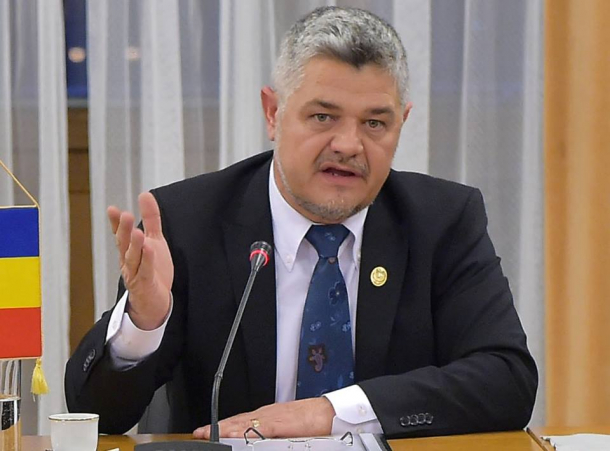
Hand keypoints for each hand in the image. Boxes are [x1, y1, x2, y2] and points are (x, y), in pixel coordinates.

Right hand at [107, 192, 172, 329]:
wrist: (156, 302)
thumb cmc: (153, 271)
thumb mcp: (154, 240)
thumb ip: (150, 218)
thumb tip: (145, 195)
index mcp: (130, 250)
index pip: (121, 234)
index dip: (117, 223)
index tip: (113, 210)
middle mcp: (129, 261)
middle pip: (124, 244)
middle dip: (124, 230)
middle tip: (125, 215)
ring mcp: (136, 274)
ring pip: (132, 258)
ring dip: (134, 245)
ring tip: (136, 232)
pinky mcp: (146, 284)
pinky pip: (146, 271)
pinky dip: (146, 261)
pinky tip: (149, 250)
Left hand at [193, 398, 334, 438]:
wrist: (330, 413)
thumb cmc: (313, 422)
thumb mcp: (289, 430)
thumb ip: (273, 435)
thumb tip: (260, 442)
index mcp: (268, 416)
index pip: (240, 420)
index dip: (222, 426)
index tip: (207, 431)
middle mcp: (267, 414)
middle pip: (237, 420)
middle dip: (217, 427)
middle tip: (198, 433)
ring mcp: (272, 417)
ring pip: (242, 422)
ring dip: (224, 428)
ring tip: (207, 433)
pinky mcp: (279, 423)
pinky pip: (256, 428)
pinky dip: (242, 431)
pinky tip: (231, 435)